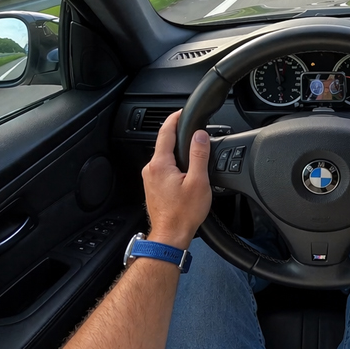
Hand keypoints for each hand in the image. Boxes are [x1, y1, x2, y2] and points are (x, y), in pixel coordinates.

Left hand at [140, 110, 211, 249]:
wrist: (170, 237)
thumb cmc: (183, 214)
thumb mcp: (198, 181)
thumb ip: (199, 155)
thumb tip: (199, 135)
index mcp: (160, 164)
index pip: (165, 132)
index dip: (175, 119)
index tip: (182, 112)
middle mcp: (151, 169)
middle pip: (164, 143)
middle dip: (178, 135)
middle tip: (194, 131)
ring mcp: (150, 179)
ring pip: (164, 157)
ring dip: (177, 152)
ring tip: (193, 151)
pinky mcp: (153, 187)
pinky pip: (163, 168)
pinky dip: (174, 164)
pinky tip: (185, 172)